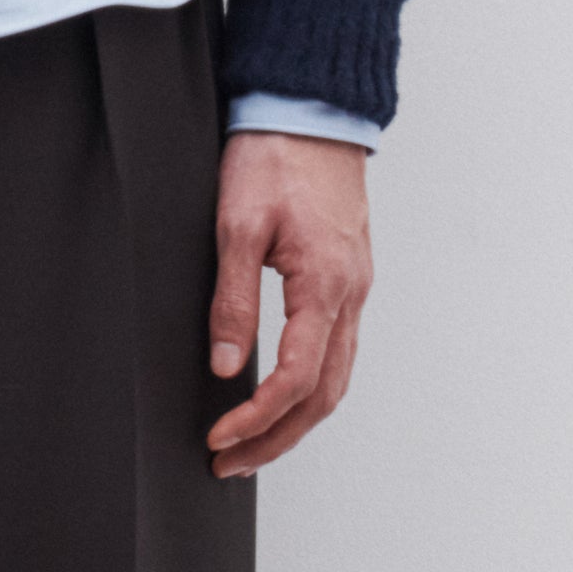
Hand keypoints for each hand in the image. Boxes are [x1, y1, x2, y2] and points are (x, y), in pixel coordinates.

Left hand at [205, 132, 373, 476]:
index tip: (216, 439)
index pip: (296, 379)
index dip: (256, 419)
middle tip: (228, 464)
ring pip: (337, 378)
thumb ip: (234, 300)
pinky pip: (337, 350)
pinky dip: (310, 388)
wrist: (312, 107)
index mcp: (326, 285)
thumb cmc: (273, 157)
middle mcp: (352, 294)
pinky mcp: (348, 277)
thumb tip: (228, 367)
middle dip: (277, 438)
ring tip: (249, 444)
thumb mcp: (237, 225)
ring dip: (295, 420)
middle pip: (324, 396)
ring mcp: (356, 287)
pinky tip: (279, 395)